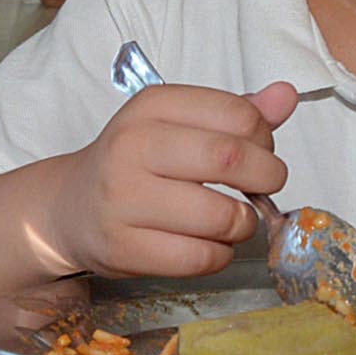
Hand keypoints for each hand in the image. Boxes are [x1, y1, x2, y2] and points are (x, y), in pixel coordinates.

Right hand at [49, 81, 296, 278]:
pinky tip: (211, 245)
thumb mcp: (181, 123)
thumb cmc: (138, 162)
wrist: (69, 208)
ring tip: (235, 220)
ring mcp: (123, 200)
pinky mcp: (122, 248)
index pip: (238, 115)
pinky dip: (220, 255)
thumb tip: (286, 96)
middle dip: (267, 177)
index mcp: (152, 106)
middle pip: (231, 160)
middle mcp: (132, 147)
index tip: (261, 150)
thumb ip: (238, 112)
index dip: (265, 138)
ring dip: (245, 223)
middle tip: (264, 186)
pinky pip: (197, 258)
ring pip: (220, 216)